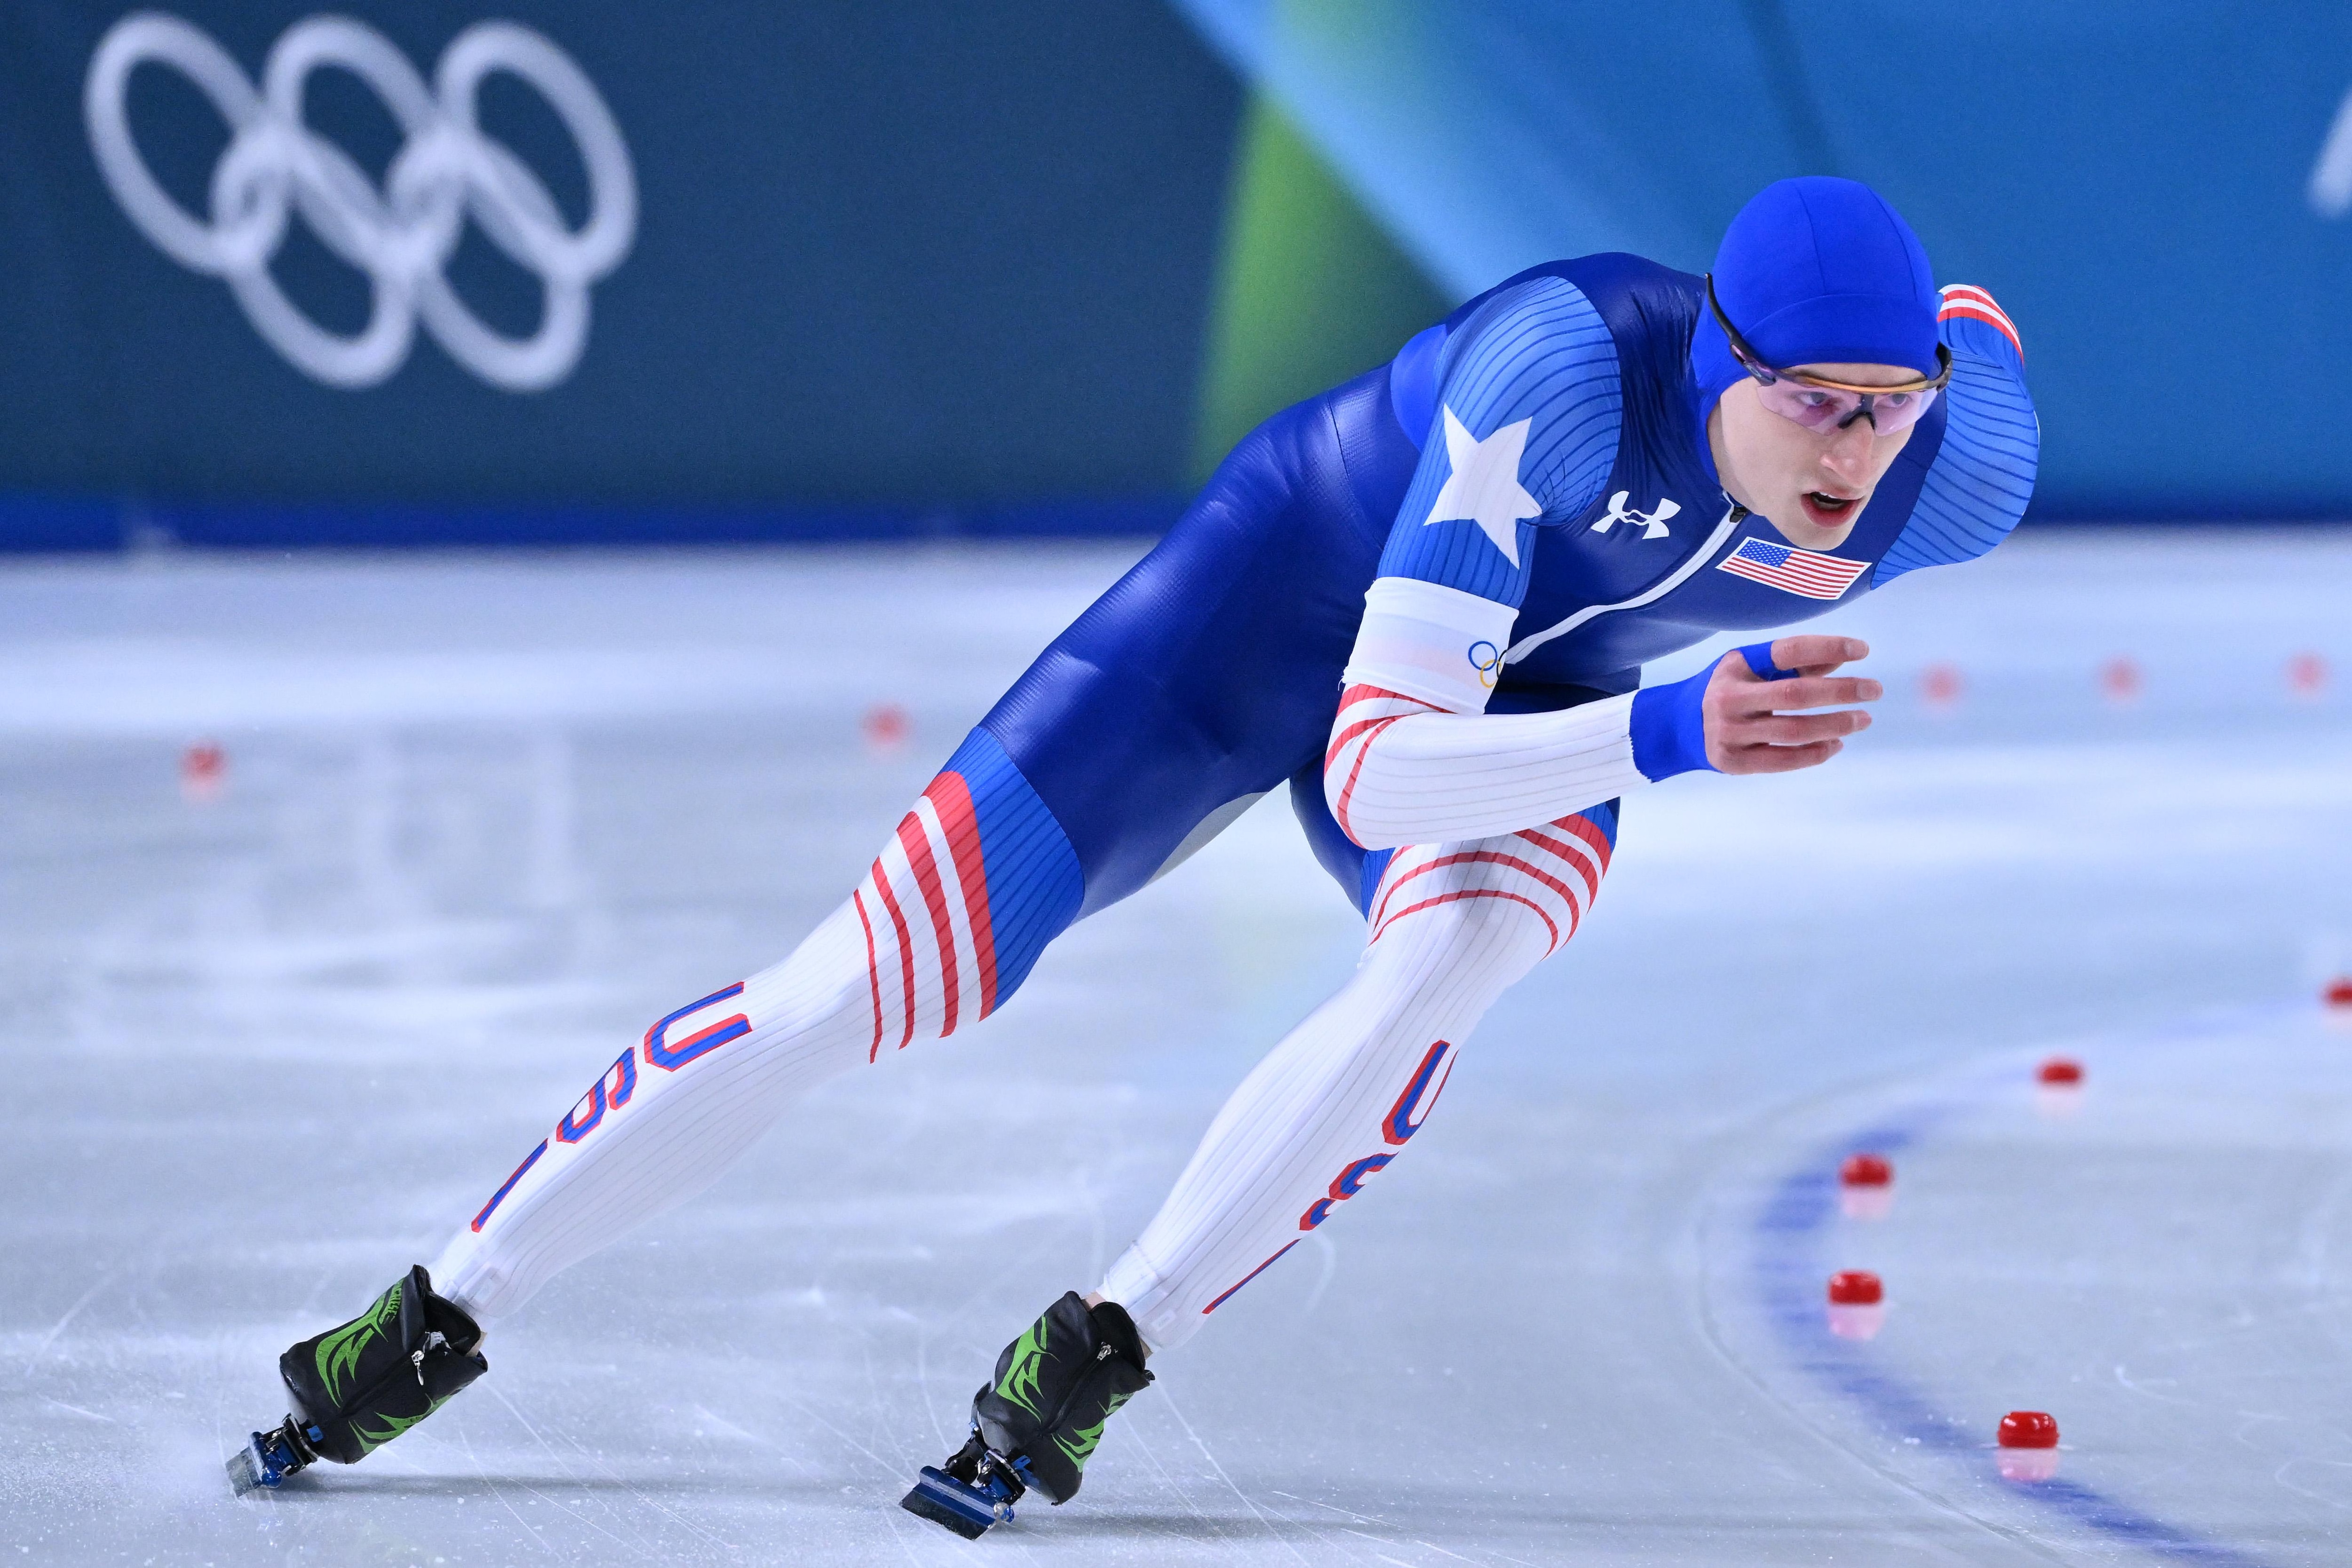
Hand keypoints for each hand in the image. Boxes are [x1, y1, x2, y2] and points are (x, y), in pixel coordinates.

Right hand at [1703, 635, 1879, 773]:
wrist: (1674, 726)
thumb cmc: (1727, 689)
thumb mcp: (1751, 668)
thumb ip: (1795, 663)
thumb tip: (1845, 657)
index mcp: (1736, 664)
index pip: (1788, 651)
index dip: (1828, 646)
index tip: (1863, 650)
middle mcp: (1729, 697)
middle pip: (1796, 693)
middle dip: (1842, 691)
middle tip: (1874, 690)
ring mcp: (1729, 732)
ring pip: (1794, 730)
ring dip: (1836, 724)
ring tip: (1863, 719)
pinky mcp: (1732, 762)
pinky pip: (1783, 759)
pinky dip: (1815, 753)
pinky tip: (1836, 743)